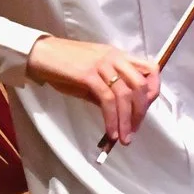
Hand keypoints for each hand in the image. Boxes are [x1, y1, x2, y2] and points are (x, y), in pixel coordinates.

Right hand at [27, 36, 160, 142]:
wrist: (40, 55)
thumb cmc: (64, 66)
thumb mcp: (93, 75)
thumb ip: (107, 90)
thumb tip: (120, 113)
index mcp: (119, 56)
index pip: (151, 70)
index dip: (154, 90)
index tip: (145, 110)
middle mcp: (115, 58)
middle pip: (141, 86)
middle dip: (140, 112)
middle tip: (134, 130)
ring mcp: (102, 65)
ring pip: (125, 96)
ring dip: (126, 121)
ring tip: (124, 138)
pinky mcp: (89, 76)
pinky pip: (107, 100)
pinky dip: (112, 119)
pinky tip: (111, 132)